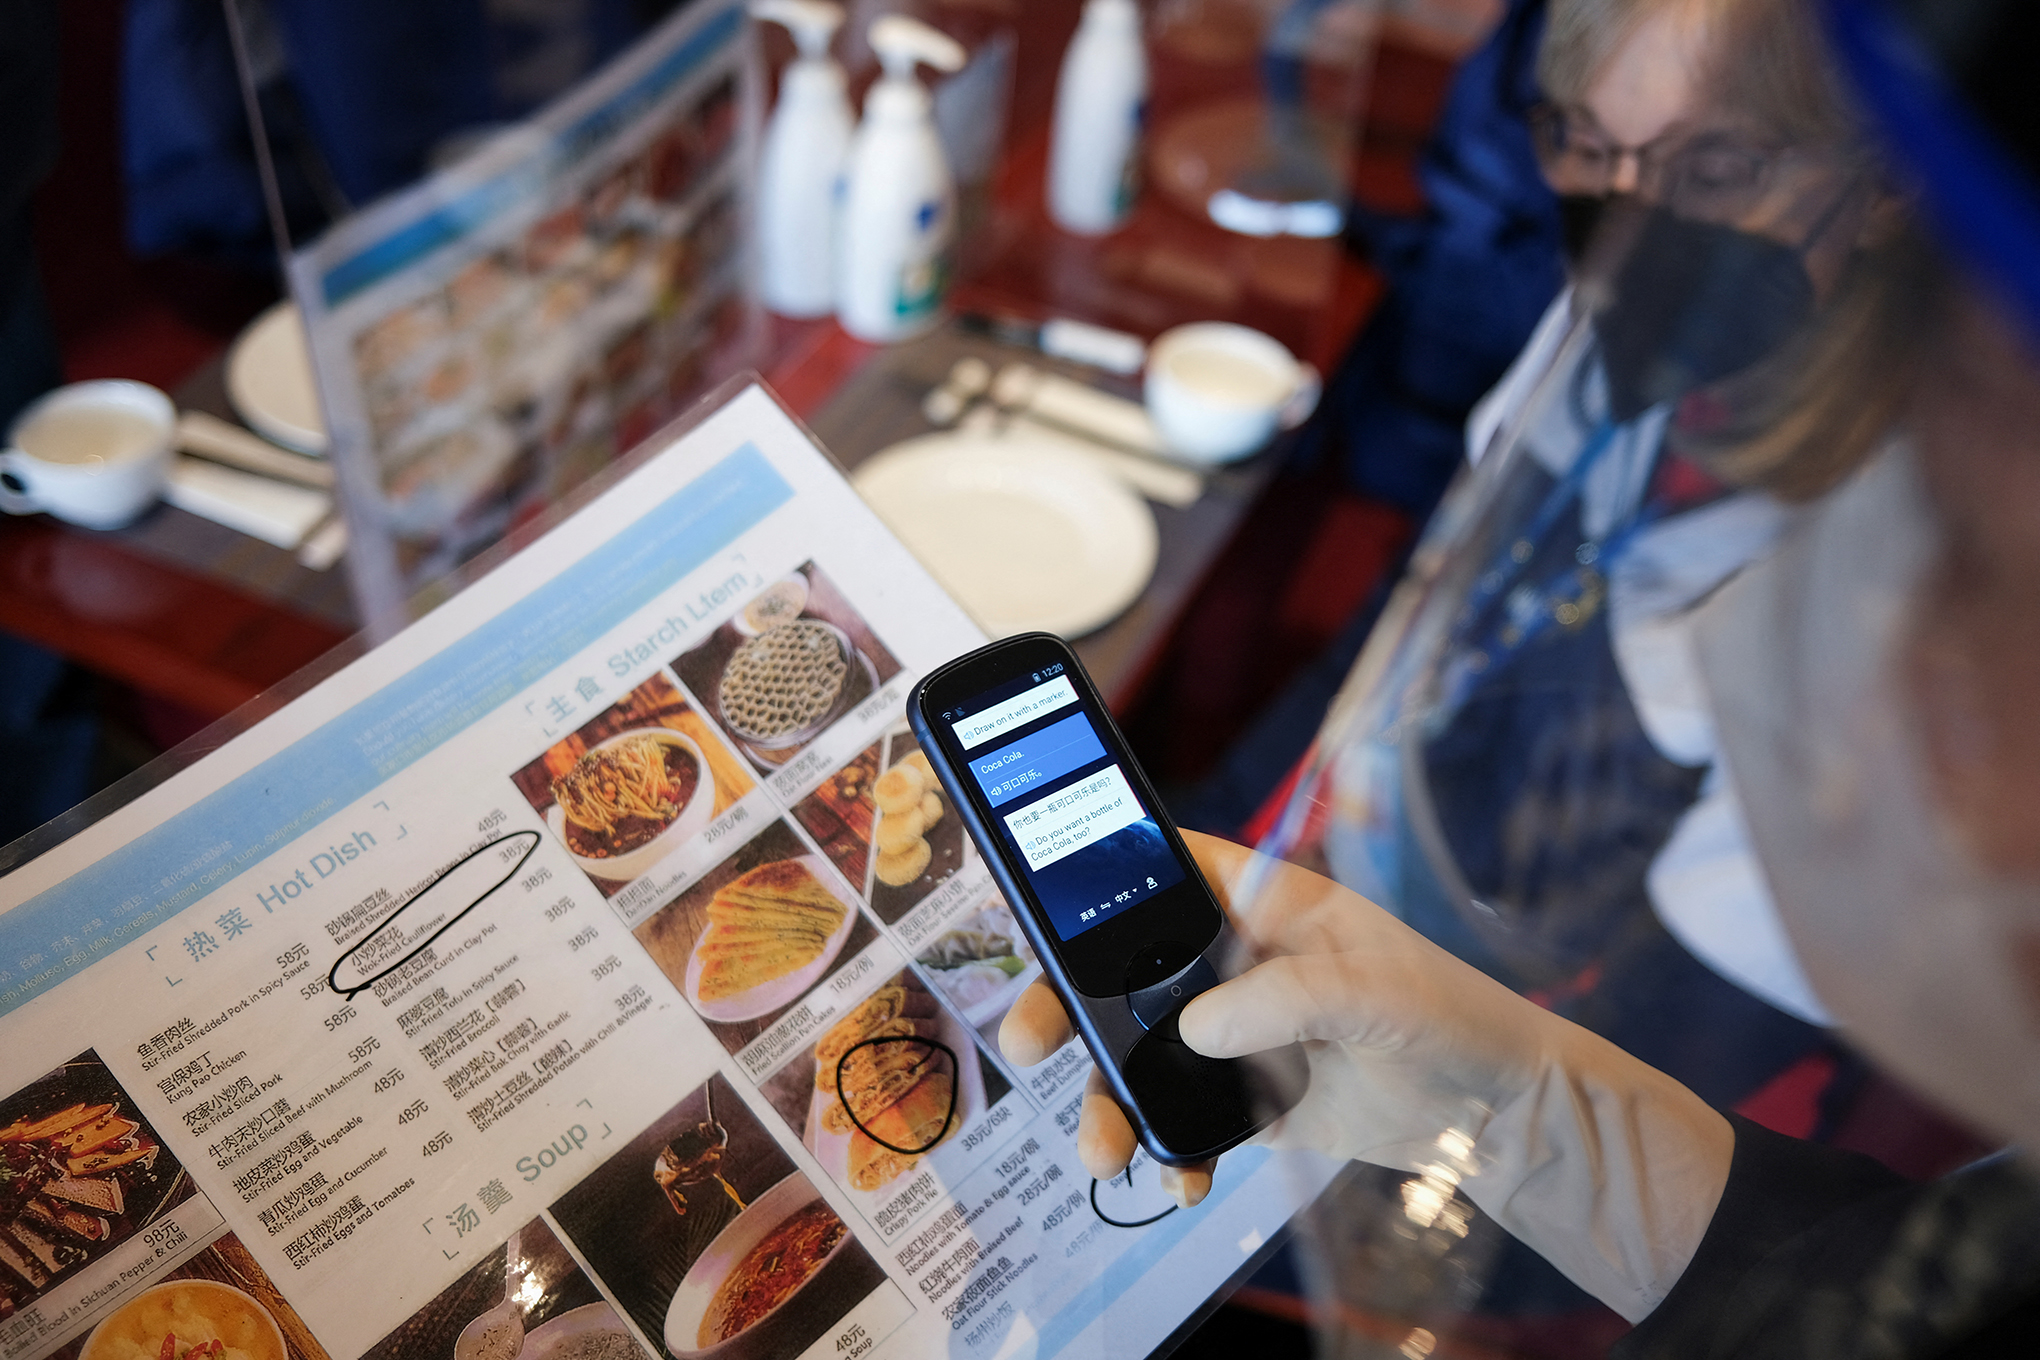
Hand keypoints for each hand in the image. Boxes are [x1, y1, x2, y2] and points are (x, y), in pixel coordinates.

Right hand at [998, 830, 1558, 1198]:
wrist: (1492, 1112)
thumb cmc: (1446, 1013)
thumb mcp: (1374, 990)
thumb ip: (1284, 998)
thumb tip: (1193, 1031)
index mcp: (1256, 901)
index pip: (1159, 866)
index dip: (1094, 870)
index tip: (1036, 897)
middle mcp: (1226, 959)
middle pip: (1118, 968)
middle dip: (1064, 1005)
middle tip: (1029, 1041)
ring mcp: (1227, 1030)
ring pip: (1134, 1054)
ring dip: (1104, 1101)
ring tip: (1103, 1151)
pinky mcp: (1238, 1097)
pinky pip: (1176, 1119)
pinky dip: (1166, 1151)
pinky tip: (1180, 1181)